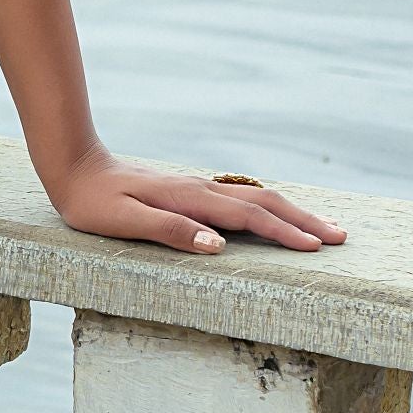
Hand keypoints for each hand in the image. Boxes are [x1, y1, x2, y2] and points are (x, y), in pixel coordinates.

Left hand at [44, 156, 343, 256]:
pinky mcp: (188, 190)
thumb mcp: (123, 222)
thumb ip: (169, 231)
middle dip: (304, 220)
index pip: (249, 218)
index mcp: (190, 200)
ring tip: (320, 226)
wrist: (72, 165)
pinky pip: (239, 197)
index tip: (317, 248)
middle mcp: (200, 189)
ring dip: (291, 211)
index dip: (285, 233)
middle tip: (340, 237)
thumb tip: (217, 245)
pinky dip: (267, 206)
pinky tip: (272, 215)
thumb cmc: (92, 202)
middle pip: (264, 202)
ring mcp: (196, 187)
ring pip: (254, 196)